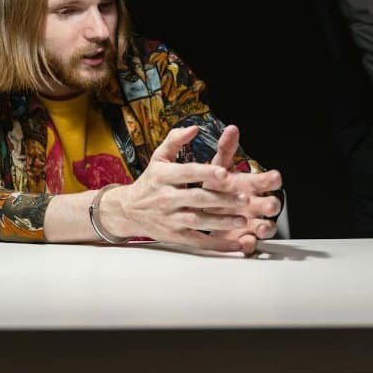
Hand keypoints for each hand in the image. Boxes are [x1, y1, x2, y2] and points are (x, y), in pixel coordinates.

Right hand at [97, 126, 262, 252]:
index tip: (225, 172)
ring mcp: (170, 219)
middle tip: (244, 198)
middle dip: (221, 199)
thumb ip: (175, 140)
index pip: (187, 172)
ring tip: (243, 220)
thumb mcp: (158, 157)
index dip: (206, 173)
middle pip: (197, 199)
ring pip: (199, 221)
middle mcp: (166, 198)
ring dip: (222, 222)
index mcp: (164, 175)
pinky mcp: (174, 236)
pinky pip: (198, 241)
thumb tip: (195, 127)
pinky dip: (216, 245)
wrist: (128, 210)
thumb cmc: (150, 181)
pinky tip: (234, 245)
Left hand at [204, 125, 281, 254]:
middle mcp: (255, 204)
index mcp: (250, 186)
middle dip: (272, 204)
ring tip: (262, 226)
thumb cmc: (216, 186)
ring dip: (266, 227)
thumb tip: (232, 128)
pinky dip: (250, 244)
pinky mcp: (243, 239)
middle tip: (270, 204)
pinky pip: (251, 244)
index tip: (275, 176)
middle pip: (271, 205)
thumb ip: (226, 150)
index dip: (271, 179)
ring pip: (266, 226)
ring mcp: (251, 223)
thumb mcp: (218, 167)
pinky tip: (247, 243)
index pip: (265, 181)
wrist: (205, 210)